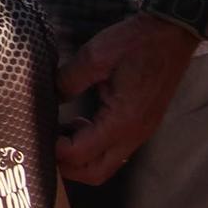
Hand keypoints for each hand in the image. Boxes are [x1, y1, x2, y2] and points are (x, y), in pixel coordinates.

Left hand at [56, 10, 196, 183]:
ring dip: (80, 156)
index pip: (82, 154)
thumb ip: (69, 79)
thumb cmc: (135, 43)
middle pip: (96, 172)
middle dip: (67, 165)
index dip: (55, 149)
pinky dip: (92, 146)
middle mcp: (134, 134)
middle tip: (44, 140)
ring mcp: (139, 132)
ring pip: (106, 164)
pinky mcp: (140, 125)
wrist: (170, 35)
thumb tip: (49, 96)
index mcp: (122, 120)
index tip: (36, 130)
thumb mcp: (95, 56)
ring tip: (60, 129)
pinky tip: (78, 122)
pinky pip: (114, 150)